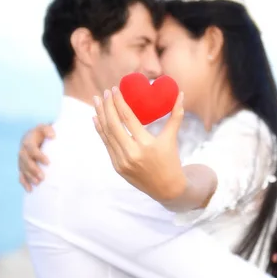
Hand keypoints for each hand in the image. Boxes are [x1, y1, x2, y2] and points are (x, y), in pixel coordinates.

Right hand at [18, 124, 54, 191]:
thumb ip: (48, 130)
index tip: (48, 163)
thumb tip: (53, 136)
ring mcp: (21, 159)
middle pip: (25, 161)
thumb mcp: (45, 128)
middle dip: (33, 169)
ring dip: (29, 176)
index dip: (38, 156)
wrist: (36, 135)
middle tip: (43, 177)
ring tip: (38, 182)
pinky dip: (24, 182)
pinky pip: (21, 175)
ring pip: (22, 169)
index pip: (31, 149)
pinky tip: (30, 190)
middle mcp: (22, 150)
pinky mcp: (22, 166)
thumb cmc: (44, 133)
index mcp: (28, 141)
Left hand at [93, 86, 185, 201]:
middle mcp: (132, 153)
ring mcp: (122, 161)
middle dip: (106, 106)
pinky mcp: (117, 166)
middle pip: (113, 125)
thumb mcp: (172, 138)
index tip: (114, 89)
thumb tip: (180, 94)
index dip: (119, 102)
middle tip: (104, 92)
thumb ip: (176, 115)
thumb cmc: (171, 160)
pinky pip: (106, 144)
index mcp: (146, 144)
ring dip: (100, 116)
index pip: (128, 118)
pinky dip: (100, 130)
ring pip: (107, 134)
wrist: (166, 188)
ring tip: (97, 101)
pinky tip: (96, 118)